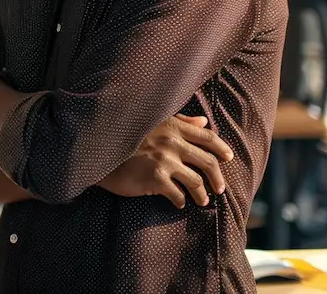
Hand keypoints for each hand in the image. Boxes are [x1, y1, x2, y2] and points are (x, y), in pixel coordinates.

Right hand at [97, 114, 233, 208]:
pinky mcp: (155, 178)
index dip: (221, 148)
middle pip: (207, 162)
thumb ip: (180, 122)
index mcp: (172, 126)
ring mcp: (163, 160)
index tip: (228, 158)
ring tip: (202, 201)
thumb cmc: (125, 138)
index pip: (207, 136)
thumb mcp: (153, 124)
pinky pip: (178, 195)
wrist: (97, 153)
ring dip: (202, 194)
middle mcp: (171, 141)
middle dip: (217, 178)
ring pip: (196, 181)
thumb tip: (204, 122)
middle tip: (219, 188)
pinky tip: (179, 203)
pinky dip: (181, 201)